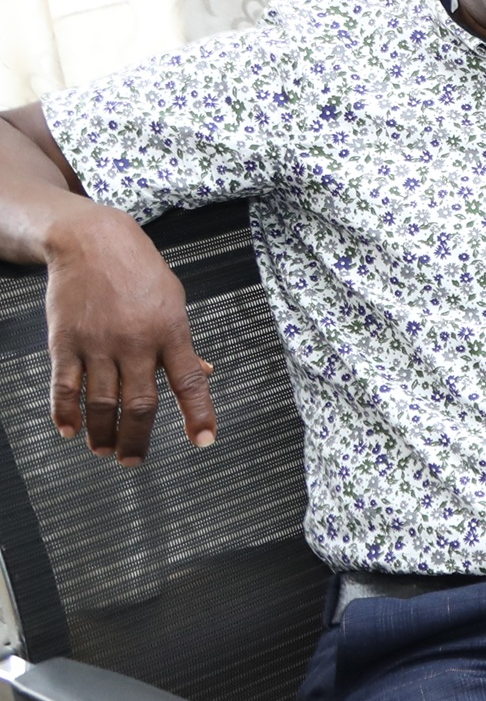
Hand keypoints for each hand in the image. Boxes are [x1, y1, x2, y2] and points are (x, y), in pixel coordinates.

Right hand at [42, 208, 217, 465]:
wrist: (91, 241)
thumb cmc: (138, 269)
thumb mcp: (173, 300)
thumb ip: (184, 342)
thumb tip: (204, 373)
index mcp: (170, 330)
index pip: (189, 381)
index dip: (198, 414)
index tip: (204, 440)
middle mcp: (135, 342)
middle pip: (140, 403)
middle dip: (138, 438)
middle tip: (134, 460)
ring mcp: (98, 344)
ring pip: (102, 402)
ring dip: (103, 433)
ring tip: (104, 450)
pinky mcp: (65, 342)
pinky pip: (66, 386)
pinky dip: (66, 413)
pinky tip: (70, 430)